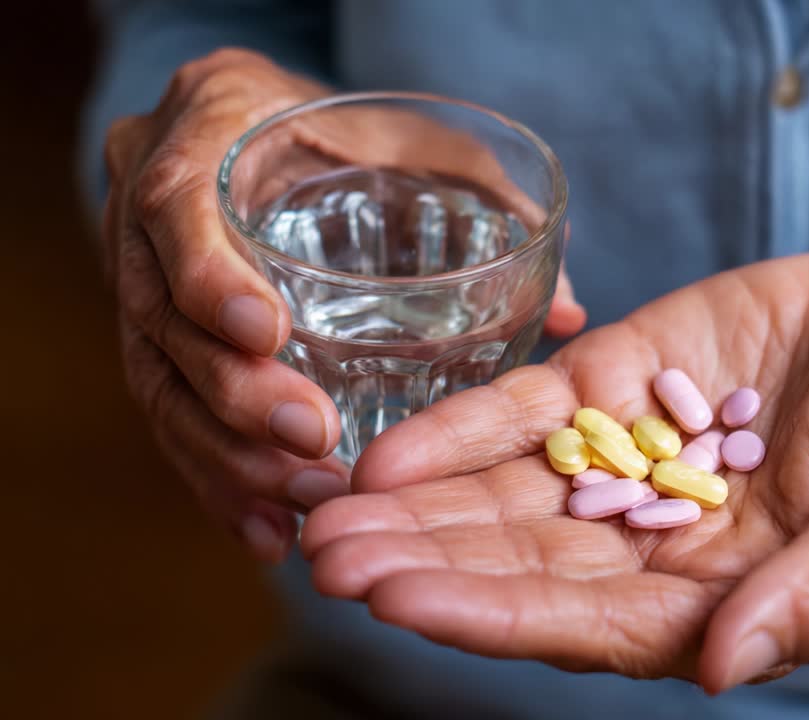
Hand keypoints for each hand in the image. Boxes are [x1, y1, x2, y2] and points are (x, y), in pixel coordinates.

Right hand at [102, 49, 586, 560]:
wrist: (257, 124)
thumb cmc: (351, 129)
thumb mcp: (418, 140)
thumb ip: (486, 203)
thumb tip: (570, 314)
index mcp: (206, 128)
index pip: (177, 206)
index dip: (212, 276)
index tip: (269, 333)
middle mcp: (146, 212)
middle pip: (162, 319)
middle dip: (236, 393)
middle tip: (314, 442)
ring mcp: (138, 280)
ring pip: (158, 384)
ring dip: (229, 457)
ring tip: (305, 505)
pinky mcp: (153, 340)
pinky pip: (168, 418)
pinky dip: (216, 480)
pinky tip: (266, 533)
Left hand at [298, 250, 808, 687]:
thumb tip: (728, 670)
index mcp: (723, 594)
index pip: (591, 623)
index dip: (497, 616)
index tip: (402, 603)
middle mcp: (658, 540)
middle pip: (523, 565)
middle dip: (425, 565)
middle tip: (322, 558)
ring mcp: (633, 458)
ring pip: (507, 496)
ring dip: (417, 508)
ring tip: (322, 512)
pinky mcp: (623, 380)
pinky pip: (531, 411)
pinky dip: (463, 429)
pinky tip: (392, 449)